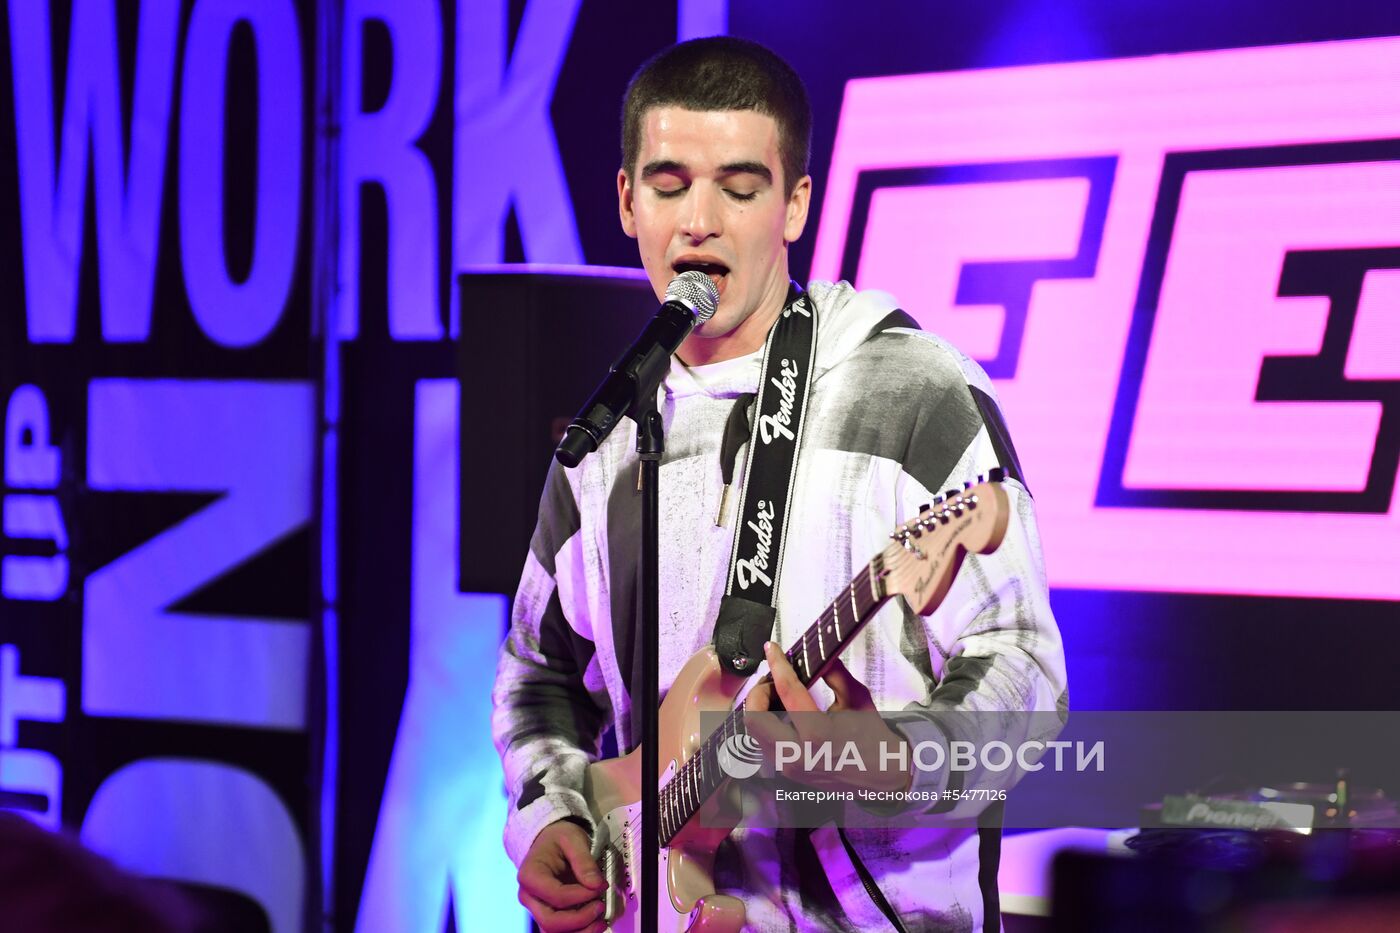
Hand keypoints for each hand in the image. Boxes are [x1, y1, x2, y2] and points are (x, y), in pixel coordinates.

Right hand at [517, 819, 608, 932]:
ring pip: (554, 932)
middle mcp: (529, 897)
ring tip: (601, 921)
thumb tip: (596, 884)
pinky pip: (560, 931)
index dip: (580, 896)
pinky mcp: (547, 914)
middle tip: (600, 906)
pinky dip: (578, 931)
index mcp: (530, 875)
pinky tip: (594, 924)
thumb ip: (584, 861)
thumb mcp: (572, 839)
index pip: (555, 896)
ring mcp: (536, 908)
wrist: (549, 841)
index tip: (599, 887)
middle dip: (580, 919)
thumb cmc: (558, 838)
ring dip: (580, 931)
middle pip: (550, 922)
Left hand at [743, 642, 910, 792]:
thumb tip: (816, 655)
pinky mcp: (788, 772)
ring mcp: (790, 767)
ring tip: (777, 694)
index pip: (787, 691)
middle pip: (754, 718)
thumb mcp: (857, 699)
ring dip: (760, 708)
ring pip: (754, 732)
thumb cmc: (872, 738)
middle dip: (758, 692)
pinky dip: (767, 723)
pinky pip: (764, 743)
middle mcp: (798, 754)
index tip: (772, 649)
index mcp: (818, 734)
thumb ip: (834, 674)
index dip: (777, 664)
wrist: (881, 775)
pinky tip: (781, 713)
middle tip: (772, 680)